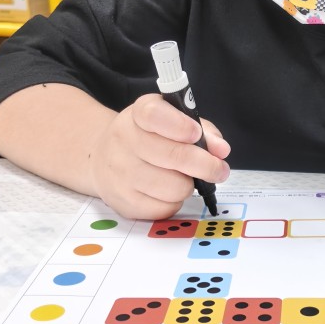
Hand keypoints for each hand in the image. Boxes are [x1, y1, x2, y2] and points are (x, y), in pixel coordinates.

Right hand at [88, 93, 229, 218]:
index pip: (154, 115)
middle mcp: (124, 141)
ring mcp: (120, 173)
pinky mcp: (123, 202)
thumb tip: (221, 150)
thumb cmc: (148, 137)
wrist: (104, 157)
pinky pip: (165, 208)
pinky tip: (167, 191)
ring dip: (189, 185)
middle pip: (173, 156)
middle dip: (206, 165)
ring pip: (175, 188)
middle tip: (220, 169)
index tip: (196, 134)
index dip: (179, 125)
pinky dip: (174, 202)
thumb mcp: (173, 121)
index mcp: (138, 114)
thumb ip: (202, 130)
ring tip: (184, 178)